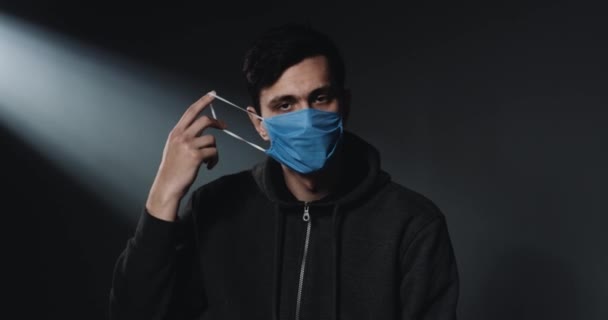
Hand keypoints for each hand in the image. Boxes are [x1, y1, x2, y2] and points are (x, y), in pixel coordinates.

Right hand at [146, 91, 225, 220]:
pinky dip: (214, 160)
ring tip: (208, 160)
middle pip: (205, 120)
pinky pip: (214, 153)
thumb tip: (200, 130)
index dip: (203, 101)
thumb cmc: (173, 168)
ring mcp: (188, 145)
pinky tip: (208, 166)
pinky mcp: (196, 156)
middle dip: (217, 122)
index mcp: (176, 132)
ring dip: (214, 150)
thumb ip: (184, 136)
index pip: (191, 111)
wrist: (167, 185)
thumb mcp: (173, 147)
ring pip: (212, 140)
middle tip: (224, 125)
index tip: (213, 94)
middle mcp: (181, 136)